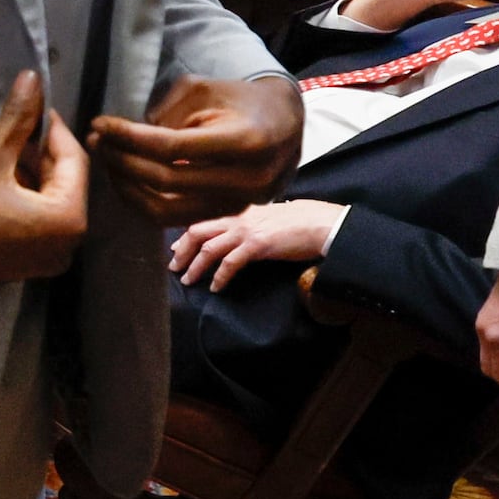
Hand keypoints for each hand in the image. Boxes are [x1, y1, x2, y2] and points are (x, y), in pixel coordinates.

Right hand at [0, 72, 91, 286]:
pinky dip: (2, 193)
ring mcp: (39, 259)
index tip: (33, 106)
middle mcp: (62, 246)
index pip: (73, 162)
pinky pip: (20, 218)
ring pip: (32, 197)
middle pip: (54, 181)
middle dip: (22, 150)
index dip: (52, 128)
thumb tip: (34, 78)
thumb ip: (18, 118)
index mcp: (67, 220)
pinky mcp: (16, 263)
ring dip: (5, 168)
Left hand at [95, 76, 301, 225]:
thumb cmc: (239, 100)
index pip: (172, 147)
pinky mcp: (226, 215)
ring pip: (166, 210)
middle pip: (166, 180)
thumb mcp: (204, 91)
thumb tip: (124, 139)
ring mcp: (238, 205)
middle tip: (97, 141)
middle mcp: (246, 180)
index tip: (100, 124)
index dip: (129, 137)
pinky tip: (125, 179)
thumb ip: (166, 114)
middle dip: (121, 160)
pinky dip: (143, 202)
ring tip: (107, 161)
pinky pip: (175, 219)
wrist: (284, 125)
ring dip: (127, 187)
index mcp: (245, 141)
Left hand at [169, 200, 344, 286]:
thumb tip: (247, 231)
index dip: (187, 234)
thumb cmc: (303, 221)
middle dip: (182, 250)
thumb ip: (255, 222)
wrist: (324, 224)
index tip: (175, 247)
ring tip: (188, 281)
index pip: (205, 220)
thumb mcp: (272, 217)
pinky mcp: (258, 245)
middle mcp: (240, 218)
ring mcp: (248, 231)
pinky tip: (215, 287)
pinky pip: (230, 262)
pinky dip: (219, 276)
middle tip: (174, 267)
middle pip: (198, 231)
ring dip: (195, 266)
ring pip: (209, 248)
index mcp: (242, 211)